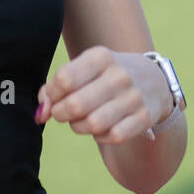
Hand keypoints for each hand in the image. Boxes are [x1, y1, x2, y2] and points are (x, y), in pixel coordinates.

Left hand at [34, 47, 172, 144]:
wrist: (153, 80)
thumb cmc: (105, 76)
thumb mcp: (84, 69)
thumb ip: (56, 86)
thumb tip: (40, 113)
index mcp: (101, 57)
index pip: (64, 79)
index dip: (51, 94)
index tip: (53, 97)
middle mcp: (119, 75)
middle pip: (75, 105)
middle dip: (60, 113)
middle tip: (61, 113)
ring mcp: (133, 97)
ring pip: (92, 124)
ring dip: (77, 127)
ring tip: (78, 121)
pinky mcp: (144, 117)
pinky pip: (113, 136)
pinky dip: (100, 136)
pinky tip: (99, 128)